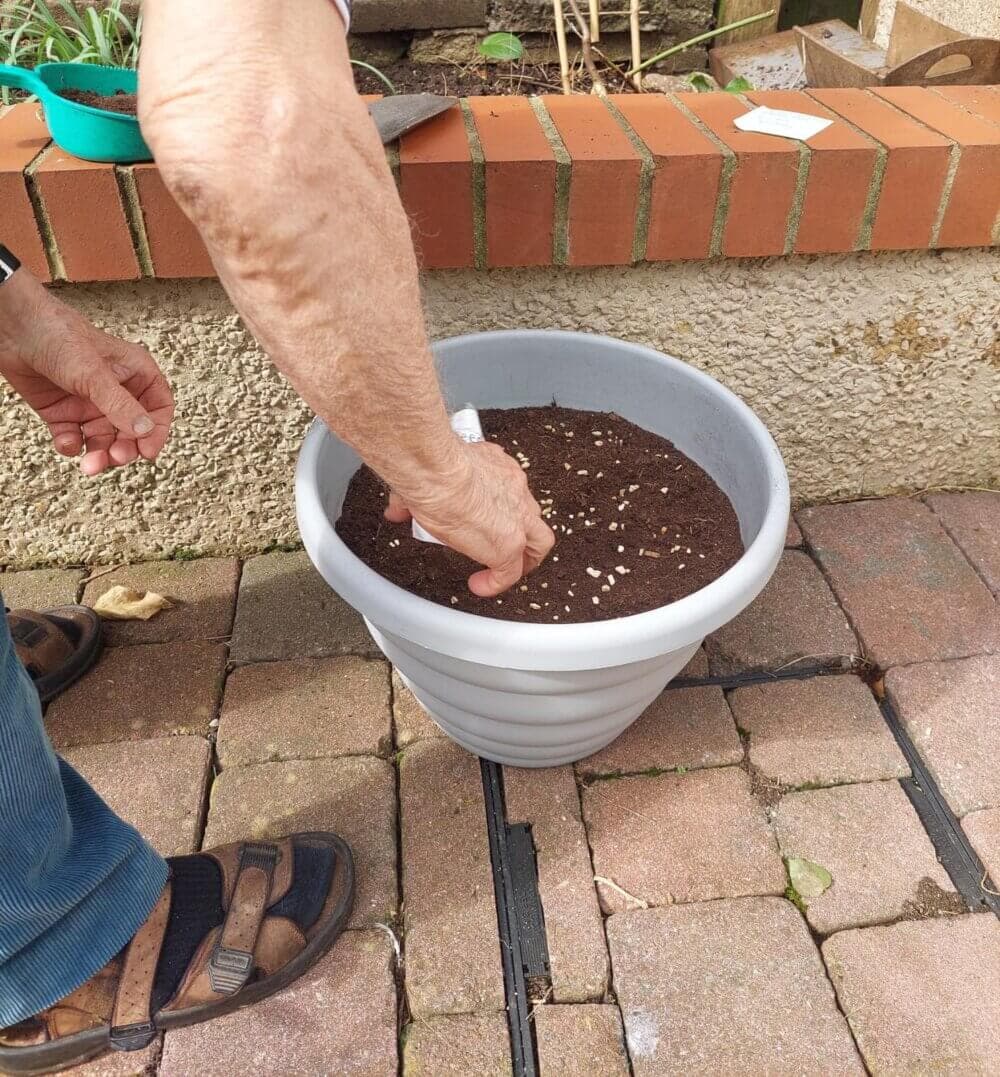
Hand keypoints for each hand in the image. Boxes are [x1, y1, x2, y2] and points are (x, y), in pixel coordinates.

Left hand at [0, 270, 173, 474]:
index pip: (158, 408)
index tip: (148, 452)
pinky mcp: (62, 412)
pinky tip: (66, 442)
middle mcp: (114, 390)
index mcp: (134, 373)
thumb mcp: (93, 374)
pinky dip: (71, 445)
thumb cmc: (57, 334)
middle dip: (124, 447)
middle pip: (131, 431)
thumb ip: (120, 405)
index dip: (156, 431)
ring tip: (90, 464)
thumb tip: (145, 431)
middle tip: (116, 458)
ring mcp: (88, 403)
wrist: (11, 327)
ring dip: (99, 453)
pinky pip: (74, 438)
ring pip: (103, 439)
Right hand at [385, 440, 555, 596]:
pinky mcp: (509, 545)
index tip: (484, 516)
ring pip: (538, 542)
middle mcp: (514, 489)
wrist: (437, 473)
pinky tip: (481, 586)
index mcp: (498, 469)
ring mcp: (517, 518)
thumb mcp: (426, 477)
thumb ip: (413, 496)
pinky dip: (497, 583)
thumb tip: (398, 508)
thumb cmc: (432, 465)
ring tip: (503, 572)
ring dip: (523, 559)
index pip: (508, 491)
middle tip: (510, 547)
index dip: (499, 508)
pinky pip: (510, 573)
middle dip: (524, 533)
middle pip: (531, 515)